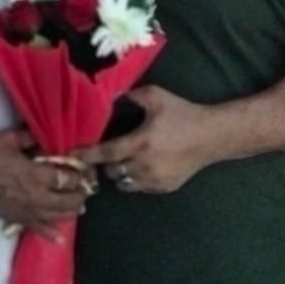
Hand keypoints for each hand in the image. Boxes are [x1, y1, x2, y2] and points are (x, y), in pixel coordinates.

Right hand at [0, 130, 92, 231]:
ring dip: (72, 210)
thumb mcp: (7, 140)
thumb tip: (40, 137)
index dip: (78, 175)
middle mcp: (38, 196)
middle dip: (80, 194)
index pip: (67, 179)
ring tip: (78, 205)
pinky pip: (39, 230)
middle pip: (69, 200)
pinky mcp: (20, 220)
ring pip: (60, 216)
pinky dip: (51, 234)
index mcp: (36, 175)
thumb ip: (27, 137)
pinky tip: (59, 238)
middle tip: (85, 187)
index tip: (82, 171)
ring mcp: (30, 211)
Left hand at [75, 86, 220, 194]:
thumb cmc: (183, 114)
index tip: (72, 156)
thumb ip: (131, 95)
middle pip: (111, 171)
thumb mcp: (156, 96)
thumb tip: (111, 95)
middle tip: (104, 153)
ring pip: (124, 184)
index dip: (87, 156)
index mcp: (140, 142)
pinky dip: (134, 179)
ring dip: (118, 173)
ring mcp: (155, 179)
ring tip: (121, 161)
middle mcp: (145, 165)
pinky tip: (139, 166)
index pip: (106, 153)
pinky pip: (140, 188)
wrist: (212, 136)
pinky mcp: (164, 188)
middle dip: (104, 164)